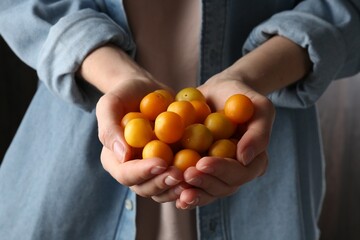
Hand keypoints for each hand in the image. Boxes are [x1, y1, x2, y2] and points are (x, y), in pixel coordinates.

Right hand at [80, 45, 182, 199]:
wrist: (146, 90)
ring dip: (178, 187)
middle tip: (180, 174)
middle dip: (163, 183)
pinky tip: (204, 171)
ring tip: (194, 176)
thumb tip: (122, 155)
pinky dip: (191, 178)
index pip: (125, 174)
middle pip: (146, 188)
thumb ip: (109, 128)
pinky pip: (180, 178)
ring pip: (164, 189)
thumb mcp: (110, 104)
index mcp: (115, 160)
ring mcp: (153, 170)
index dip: (142, 172)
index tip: (160, 163)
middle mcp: (133, 170)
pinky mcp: (171, 165)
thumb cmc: (124, 95)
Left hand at [173, 73, 274, 208]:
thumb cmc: (242, 96)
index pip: (240, 173)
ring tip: (174, 186)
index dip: (222, 170)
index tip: (203, 162)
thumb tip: (245, 158)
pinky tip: (167, 189)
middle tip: (185, 175)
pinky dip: (180, 188)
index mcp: (254, 162)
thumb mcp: (259, 107)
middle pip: (222, 187)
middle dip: (204, 183)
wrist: (219, 92)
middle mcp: (236, 173)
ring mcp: (217, 174)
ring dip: (191, 191)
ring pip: (207, 191)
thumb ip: (258, 132)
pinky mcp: (200, 169)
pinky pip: (192, 184)